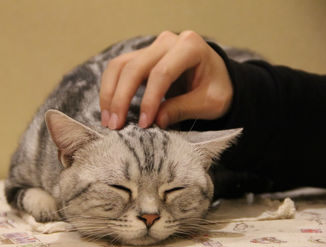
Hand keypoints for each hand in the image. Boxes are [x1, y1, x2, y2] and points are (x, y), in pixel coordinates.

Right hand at [99, 30, 233, 128]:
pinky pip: (119, 69)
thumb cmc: (217, 89)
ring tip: (108, 120)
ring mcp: (152, 47)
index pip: (162, 72)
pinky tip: (109, 109)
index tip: (144, 125)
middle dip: (121, 98)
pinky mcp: (142, 57)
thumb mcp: (209, 103)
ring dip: (110, 93)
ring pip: (120, 66)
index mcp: (190, 46)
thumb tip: (155, 121)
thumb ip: (182, 109)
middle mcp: (168, 41)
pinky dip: (110, 89)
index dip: (150, 100)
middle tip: (115, 125)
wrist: (216, 78)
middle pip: (135, 67)